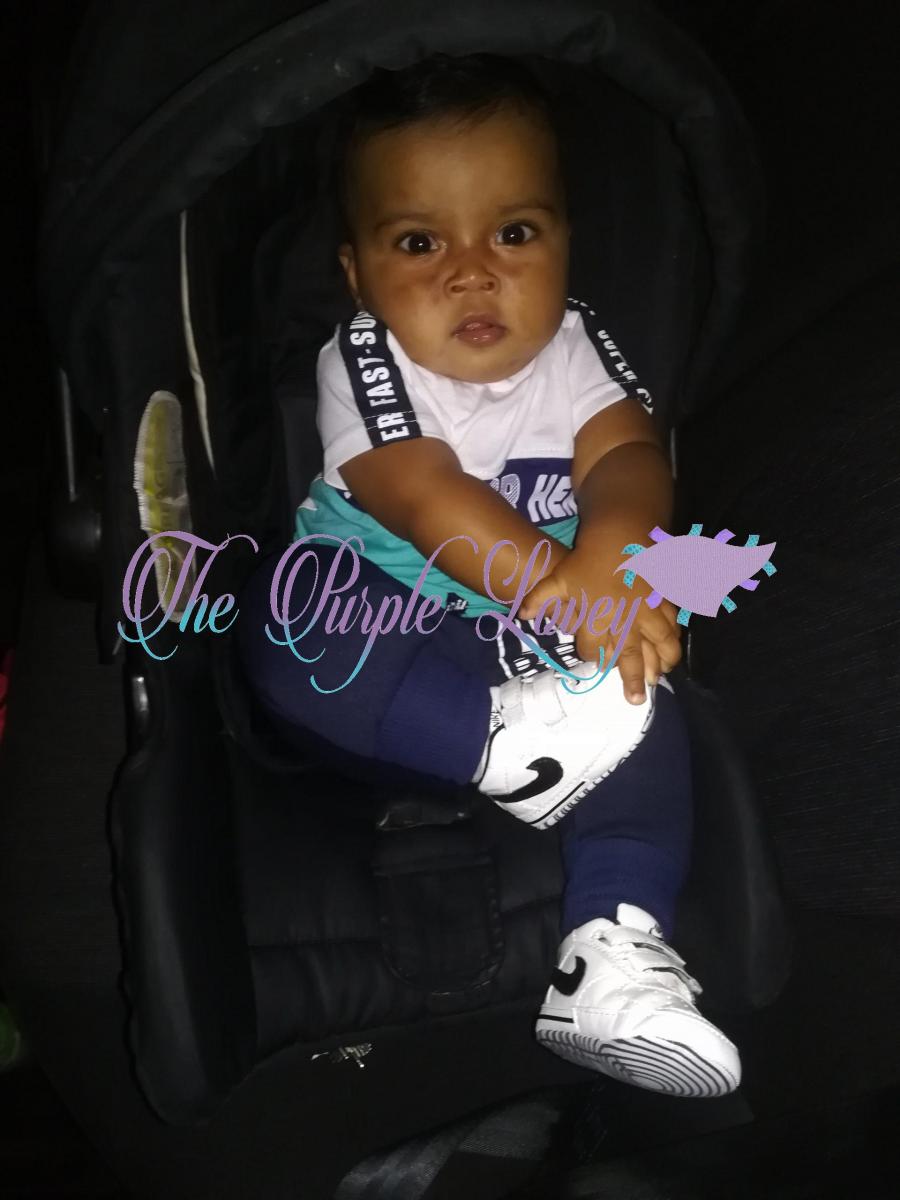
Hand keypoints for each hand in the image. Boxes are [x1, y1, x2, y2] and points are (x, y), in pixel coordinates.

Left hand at [518, 545, 681, 702]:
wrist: (620, 536)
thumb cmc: (587, 560)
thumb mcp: (559, 578)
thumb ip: (541, 598)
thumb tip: (522, 615)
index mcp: (598, 619)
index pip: (595, 650)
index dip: (594, 657)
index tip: (596, 659)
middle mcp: (624, 621)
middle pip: (632, 657)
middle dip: (634, 680)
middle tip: (637, 700)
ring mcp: (648, 612)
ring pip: (661, 644)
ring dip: (660, 663)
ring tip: (659, 676)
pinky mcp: (665, 601)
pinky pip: (673, 625)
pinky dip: (673, 638)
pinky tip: (670, 647)